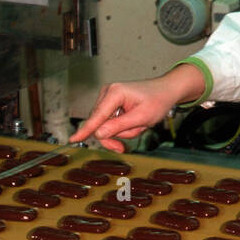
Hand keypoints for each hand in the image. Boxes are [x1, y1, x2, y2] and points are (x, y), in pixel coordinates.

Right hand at [69, 64, 205, 152]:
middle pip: (100, 125)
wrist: (166, 91)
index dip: (85, 130)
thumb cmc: (158, 100)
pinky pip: (110, 123)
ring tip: (138, 125)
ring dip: (122, 132)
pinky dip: (122, 128)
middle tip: (123, 148)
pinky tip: (134, 123)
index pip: (97, 117)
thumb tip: (99, 134)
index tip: (73, 139)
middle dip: (115, 136)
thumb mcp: (142, 117)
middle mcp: (108, 93)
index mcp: (115, 93)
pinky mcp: (110, 104)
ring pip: (105, 126)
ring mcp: (108, 98)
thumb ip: (120, 126)